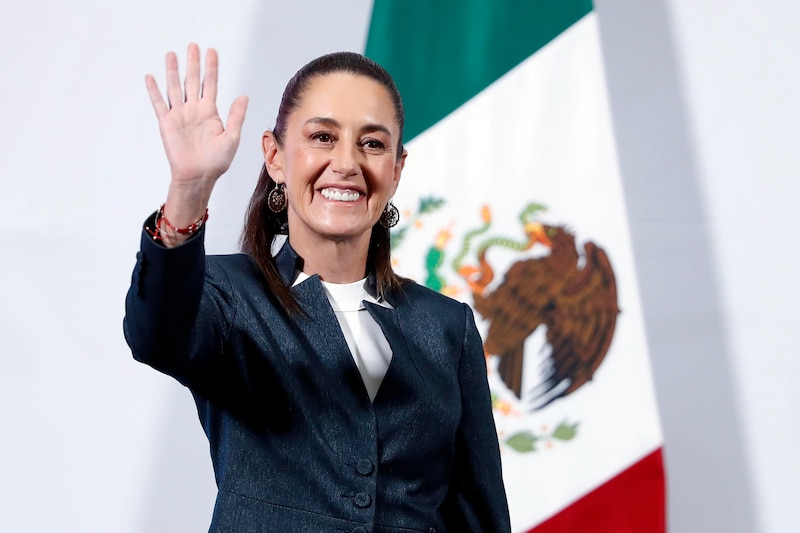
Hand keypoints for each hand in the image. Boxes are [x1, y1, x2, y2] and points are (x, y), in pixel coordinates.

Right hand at [146, 43, 247, 226]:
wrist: (199, 177)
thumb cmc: (217, 162)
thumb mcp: (232, 137)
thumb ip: (236, 116)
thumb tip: (244, 96)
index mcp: (210, 112)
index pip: (211, 84)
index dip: (211, 68)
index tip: (211, 51)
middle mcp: (194, 110)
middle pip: (193, 81)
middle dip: (193, 63)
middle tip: (193, 46)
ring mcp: (180, 115)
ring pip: (175, 87)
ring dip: (173, 71)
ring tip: (171, 54)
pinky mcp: (167, 123)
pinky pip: (159, 104)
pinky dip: (154, 91)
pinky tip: (151, 77)